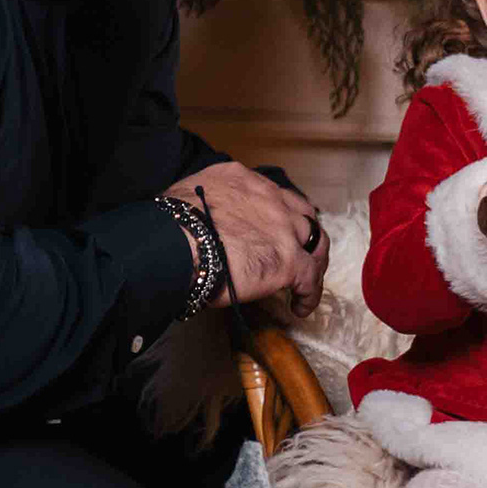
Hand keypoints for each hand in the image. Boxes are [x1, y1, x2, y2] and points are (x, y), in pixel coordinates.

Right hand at [168, 160, 324, 317]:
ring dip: (314, 262)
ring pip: (315, 243)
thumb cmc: (170, 225)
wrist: (176, 243)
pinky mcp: (288, 260)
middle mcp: (270, 198)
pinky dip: (309, 294)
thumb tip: (202, 224)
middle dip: (305, 235)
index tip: (277, 228)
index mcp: (243, 180)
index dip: (280, 214)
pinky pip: (310, 279)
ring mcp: (283, 229)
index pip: (274, 195)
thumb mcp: (189, 195)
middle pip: (302, 216)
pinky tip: (301, 307)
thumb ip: (205, 203)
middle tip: (302, 253)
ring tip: (307, 282)